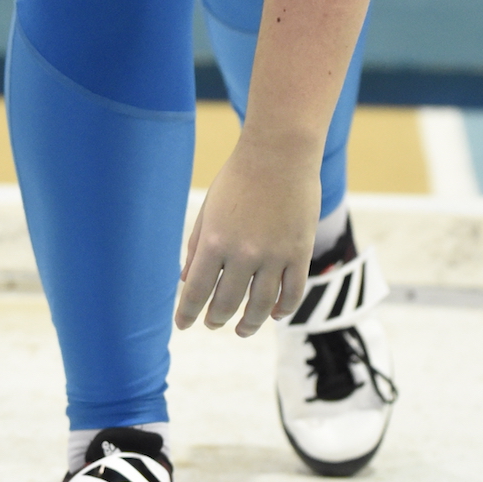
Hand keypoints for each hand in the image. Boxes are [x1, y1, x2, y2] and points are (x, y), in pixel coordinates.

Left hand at [174, 134, 318, 339]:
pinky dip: (284, 310)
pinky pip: (293, 293)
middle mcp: (243, 253)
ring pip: (262, 306)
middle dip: (216, 319)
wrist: (280, 151)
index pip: (196, 291)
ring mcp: (275, 255)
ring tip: (242, 329)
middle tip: (213, 324)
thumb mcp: (210, 209)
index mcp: (215, 241)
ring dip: (250, 324)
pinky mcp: (300, 252)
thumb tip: (186, 279)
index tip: (182, 325)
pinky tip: (276, 315)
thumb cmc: (239, 176)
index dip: (187, 314)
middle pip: (228, 303)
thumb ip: (197, 245)